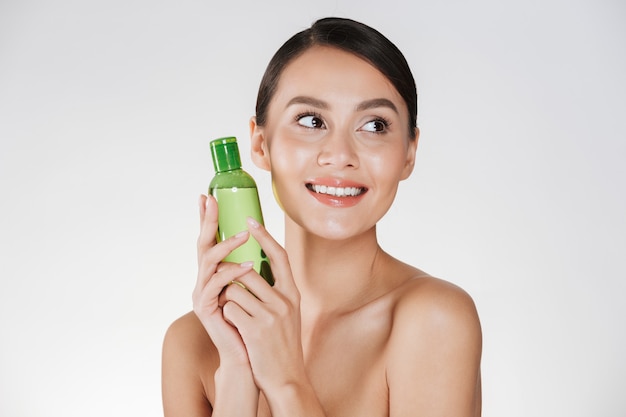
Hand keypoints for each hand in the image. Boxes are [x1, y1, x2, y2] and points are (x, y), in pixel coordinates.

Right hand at [192, 194, 254, 367]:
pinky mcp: (206, 308)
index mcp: (214, 274)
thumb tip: (260, 241)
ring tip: (244, 236)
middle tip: (211, 201)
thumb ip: (251, 269)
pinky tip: (247, 266)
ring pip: (208, 262)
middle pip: (203, 245)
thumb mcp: (254, 290)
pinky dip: (232, 273)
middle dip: (208, 222)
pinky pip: (217, 284)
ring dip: (227, 246)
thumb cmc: (253, 322)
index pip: (210, 241)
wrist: (248, 355)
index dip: (206, 219)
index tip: (207, 196)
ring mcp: (202, 294)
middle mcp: (204, 281)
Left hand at [219, 216, 304, 392]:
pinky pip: (229, 308)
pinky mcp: (255, 328)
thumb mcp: (287, 314)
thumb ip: (275, 292)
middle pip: (247, 270)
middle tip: (227, 288)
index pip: (279, 255)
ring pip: (233, 289)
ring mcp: (270, 314)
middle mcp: (284, 300)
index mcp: (292, 293)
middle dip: (231, 278)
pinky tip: (238, 329)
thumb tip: (254, 269)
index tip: (249, 219)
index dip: (264, 236)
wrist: (286, 377)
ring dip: (228, 300)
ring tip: (238, 317)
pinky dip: (228, 315)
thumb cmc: (281, 344)